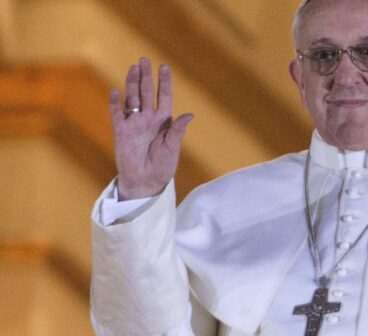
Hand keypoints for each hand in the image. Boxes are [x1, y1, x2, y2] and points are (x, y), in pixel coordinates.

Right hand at [109, 57, 192, 199]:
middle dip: (146, 76)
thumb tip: (190, 115)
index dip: (164, 82)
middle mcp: (148, 119)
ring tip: (133, 68)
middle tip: (144, 60)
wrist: (146, 182)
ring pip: (132, 99)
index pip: (164, 97)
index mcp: (164, 122)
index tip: (164, 67)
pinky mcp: (121, 132)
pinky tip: (116, 92)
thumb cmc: (163, 166)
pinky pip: (117, 115)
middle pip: (146, 93)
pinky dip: (116, 104)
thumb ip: (178, 130)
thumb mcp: (173, 148)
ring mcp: (134, 124)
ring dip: (132, 84)